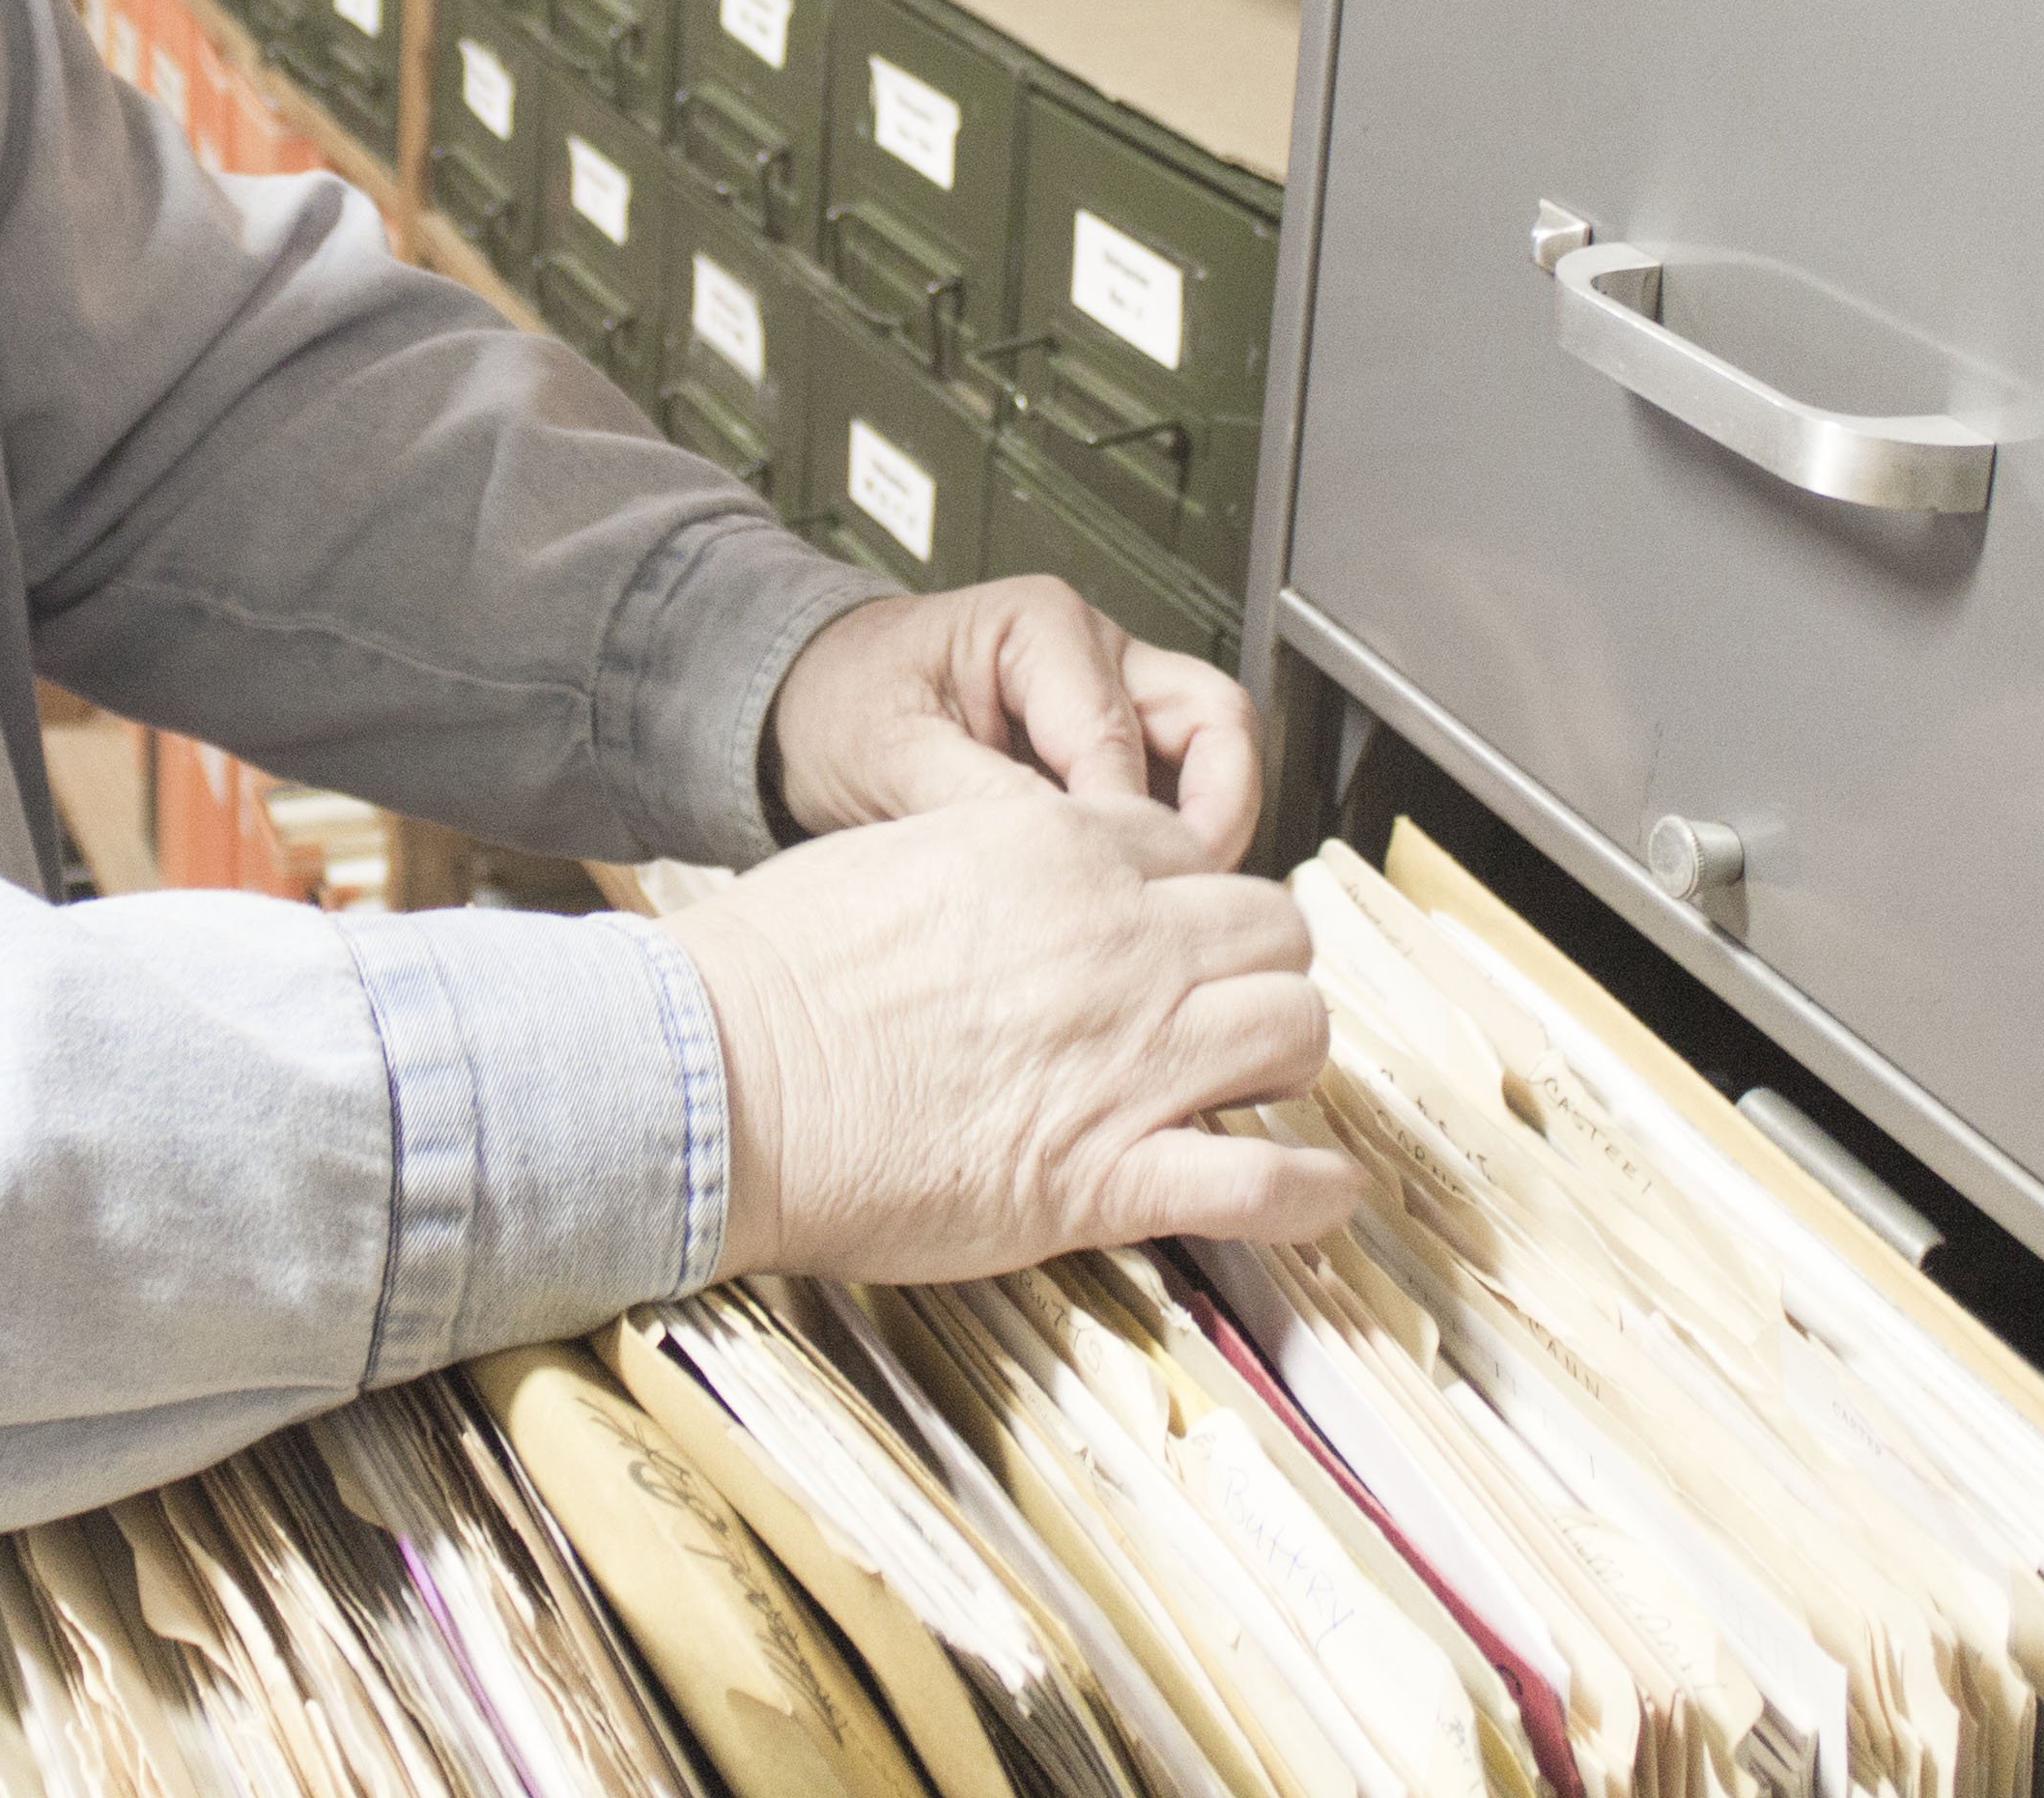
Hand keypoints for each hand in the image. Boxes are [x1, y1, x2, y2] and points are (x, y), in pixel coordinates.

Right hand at [656, 793, 1355, 1280]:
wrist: (724, 1079)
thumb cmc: (779, 974)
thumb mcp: (898, 852)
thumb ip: (994, 855)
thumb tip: (1031, 876)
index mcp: (1062, 852)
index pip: (1196, 855)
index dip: (1193, 901)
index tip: (1179, 938)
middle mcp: (1118, 943)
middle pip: (1273, 932)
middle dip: (1258, 969)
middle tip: (1225, 1007)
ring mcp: (1126, 1060)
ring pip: (1298, 1031)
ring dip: (1284, 1062)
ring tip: (1254, 1087)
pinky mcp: (1106, 1176)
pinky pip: (1267, 1183)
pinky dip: (1311, 1192)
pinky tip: (1319, 1192)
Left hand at [762, 579, 1260, 861]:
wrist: (808, 707)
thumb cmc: (843, 704)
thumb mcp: (887, 750)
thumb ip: (970, 796)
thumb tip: (1053, 852)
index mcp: (1041, 628)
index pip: (1119, 738)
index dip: (1122, 827)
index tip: (1108, 897)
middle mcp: (1095, 650)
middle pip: (1215, 722)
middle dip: (1212, 817)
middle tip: (1181, 897)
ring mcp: (1113, 693)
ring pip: (1214, 752)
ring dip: (1203, 828)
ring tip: (1160, 902)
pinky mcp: (1110, 743)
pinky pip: (1178, 786)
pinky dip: (1171, 840)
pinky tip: (1131, 891)